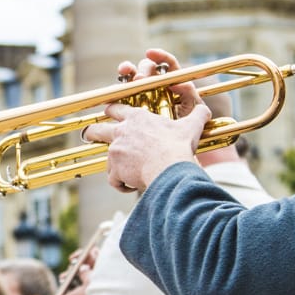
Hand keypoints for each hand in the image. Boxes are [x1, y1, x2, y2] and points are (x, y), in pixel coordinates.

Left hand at [86, 100, 209, 193]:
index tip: (107, 112)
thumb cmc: (178, 146)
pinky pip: (113, 180)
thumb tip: (205, 110)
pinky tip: (133, 186)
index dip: (110, 110)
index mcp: (137, 118)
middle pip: (96, 129)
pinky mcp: (114, 169)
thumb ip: (197, 115)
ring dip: (116, 167)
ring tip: (128, 174)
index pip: (116, 108)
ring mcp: (115, 151)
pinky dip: (121, 184)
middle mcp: (121, 132)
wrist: (170, 168)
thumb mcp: (190, 127)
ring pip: (107, 159)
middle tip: (89, 136)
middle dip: (91, 133)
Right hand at [118, 49, 198, 119]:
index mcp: (173, 82)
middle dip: (144, 69)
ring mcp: (142, 93)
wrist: (171, 147)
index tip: (150, 52)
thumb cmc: (186, 127)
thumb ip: (190, 94)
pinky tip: (117, 88)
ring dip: (128, 70)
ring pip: (133, 76)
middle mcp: (157, 84)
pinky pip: (123, 92)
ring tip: (124, 72)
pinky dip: (118, 87)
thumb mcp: (193, 111)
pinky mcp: (130, 104)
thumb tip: (181, 83)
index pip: (168, 64)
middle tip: (141, 79)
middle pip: (149, 68)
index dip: (160, 56)